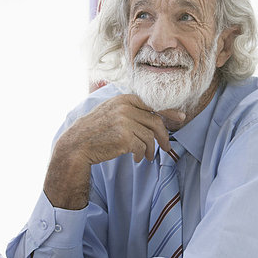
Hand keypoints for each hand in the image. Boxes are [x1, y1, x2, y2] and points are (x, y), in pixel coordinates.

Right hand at [44, 94, 185, 208]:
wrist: (77, 144)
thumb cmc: (95, 130)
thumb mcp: (111, 111)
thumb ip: (130, 110)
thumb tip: (156, 116)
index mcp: (124, 98)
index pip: (153, 104)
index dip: (168, 112)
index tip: (180, 118)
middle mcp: (126, 107)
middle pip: (155, 122)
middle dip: (163, 136)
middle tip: (166, 146)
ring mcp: (125, 121)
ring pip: (150, 137)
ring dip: (151, 149)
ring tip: (147, 156)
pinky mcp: (125, 137)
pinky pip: (142, 147)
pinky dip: (142, 155)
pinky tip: (136, 158)